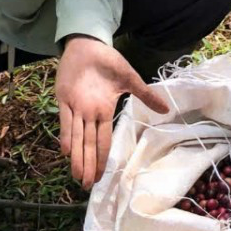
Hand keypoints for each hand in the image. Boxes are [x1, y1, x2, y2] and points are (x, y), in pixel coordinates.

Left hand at [55, 35, 169, 188]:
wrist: (89, 44)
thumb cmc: (109, 62)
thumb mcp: (130, 79)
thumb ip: (145, 94)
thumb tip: (166, 109)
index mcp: (105, 111)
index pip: (104, 141)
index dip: (102, 159)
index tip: (100, 178)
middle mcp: (90, 114)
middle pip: (89, 145)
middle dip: (88, 165)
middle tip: (86, 186)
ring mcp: (76, 107)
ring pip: (77, 137)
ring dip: (77, 157)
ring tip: (77, 176)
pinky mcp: (64, 98)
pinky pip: (65, 119)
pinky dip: (66, 134)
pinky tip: (66, 150)